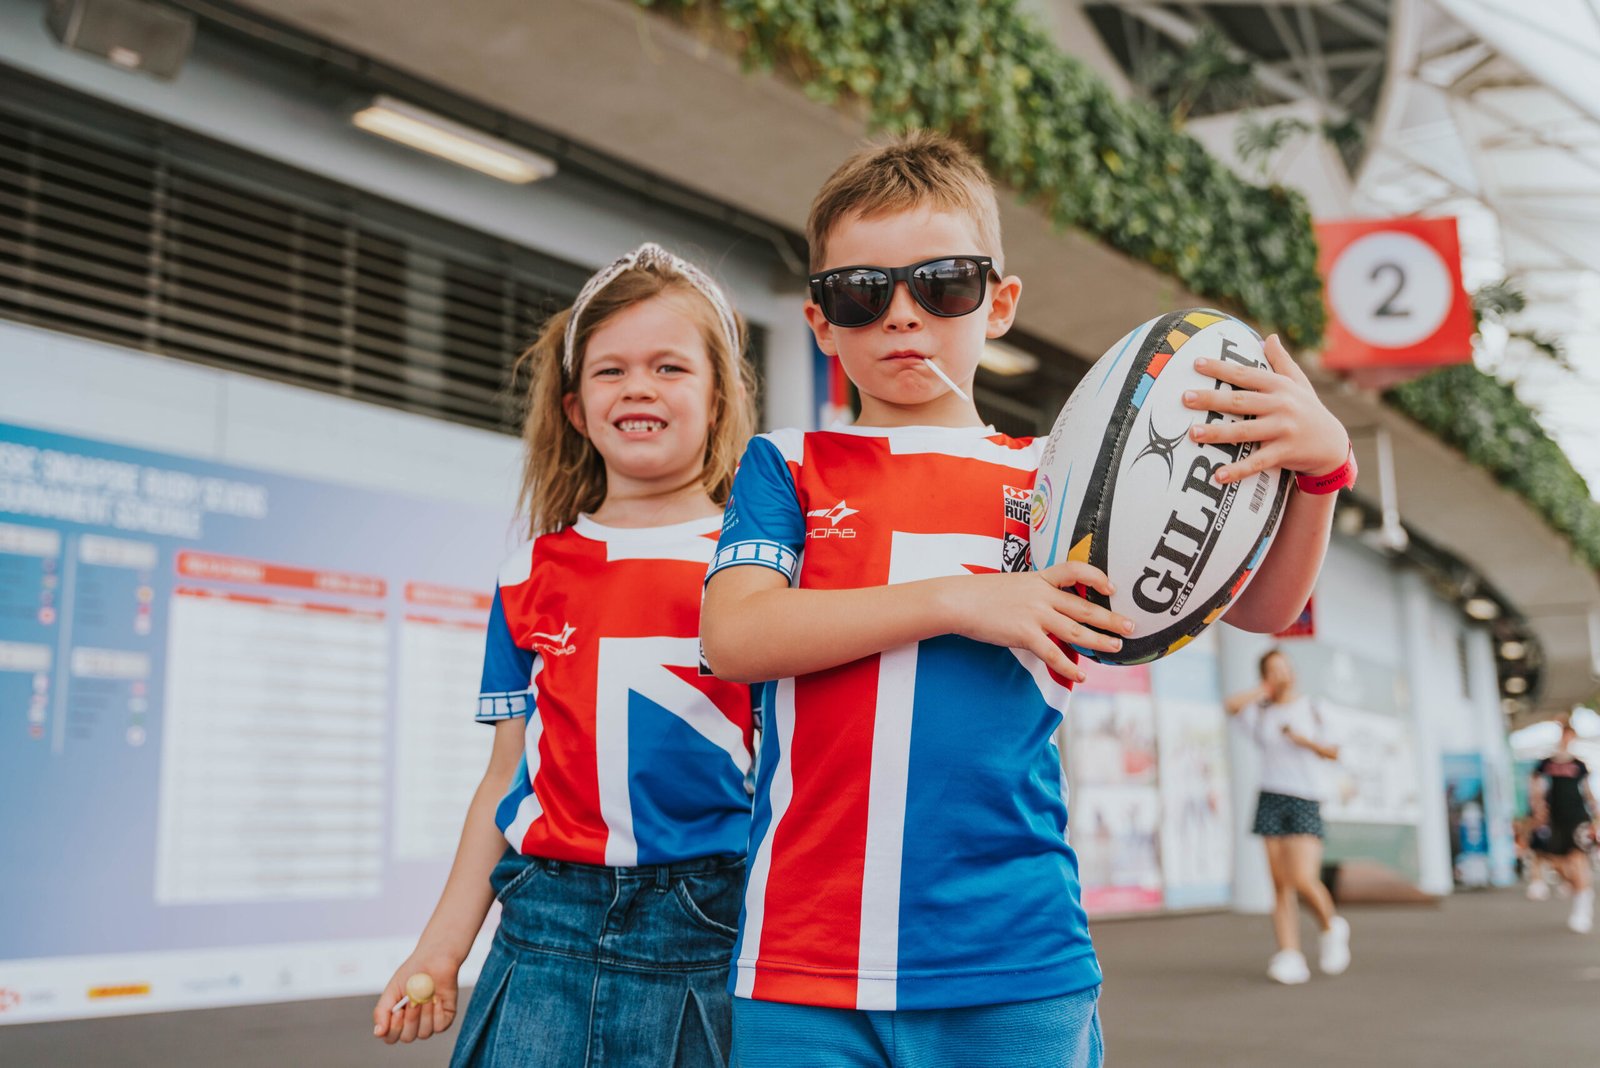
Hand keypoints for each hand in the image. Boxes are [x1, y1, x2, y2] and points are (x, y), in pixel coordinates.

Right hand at [372, 948, 461, 1044]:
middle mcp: (413, 1024)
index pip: (391, 1038)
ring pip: (424, 1033)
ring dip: (424, 1013)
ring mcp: (429, 1022)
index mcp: (397, 1019)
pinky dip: (437, 1012)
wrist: (435, 959)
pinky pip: (439, 1026)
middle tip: (414, 999)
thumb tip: (377, 1033)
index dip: (394, 1028)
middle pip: (407, 1037)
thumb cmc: (412, 973)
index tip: (399, 1010)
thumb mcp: (392, 990)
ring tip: (426, 994)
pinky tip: (437, 998)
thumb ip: (382, 1012)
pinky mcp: (445, 1018)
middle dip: (411, 1018)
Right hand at [940, 562, 1133, 681]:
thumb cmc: (980, 595)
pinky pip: (1053, 653)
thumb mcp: (1011, 585)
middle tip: (1132, 626)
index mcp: (1039, 579)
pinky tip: (1082, 675)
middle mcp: (1041, 595)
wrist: (957, 601)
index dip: (1096, 577)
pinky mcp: (1023, 633)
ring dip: (1100, 641)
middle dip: (1111, 618)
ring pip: (1076, 631)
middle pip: (1084, 608)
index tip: (1112, 587)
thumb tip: (1048, 609)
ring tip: (1117, 648)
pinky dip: (1070, 666)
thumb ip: (1032, 594)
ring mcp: (1034, 614)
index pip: (1075, 571)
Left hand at [1183, 334, 1348, 483]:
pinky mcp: (1284, 453)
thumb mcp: (1299, 383)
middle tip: (1185, 398)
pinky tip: (1218, 475)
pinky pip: (1257, 462)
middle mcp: (1281, 405)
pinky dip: (1238, 470)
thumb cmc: (1309, 410)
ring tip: (1193, 433)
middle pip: (1241, 401)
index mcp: (1280, 387)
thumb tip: (1269, 337)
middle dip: (1212, 399)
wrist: (1333, 444)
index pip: (1245, 375)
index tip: (1196, 364)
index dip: (1221, 369)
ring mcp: (1283, 430)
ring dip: (1218, 433)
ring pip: (1245, 431)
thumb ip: (1281, 361)